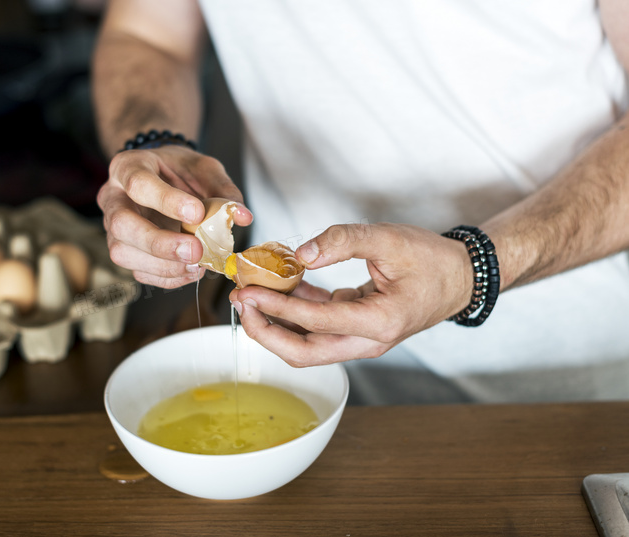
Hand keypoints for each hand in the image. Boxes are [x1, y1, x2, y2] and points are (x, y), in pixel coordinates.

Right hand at [97, 145, 252, 287]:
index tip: (197, 214)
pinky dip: (168, 277)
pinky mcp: (125, 251)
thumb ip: (222, 189)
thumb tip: (242, 217)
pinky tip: (191, 271)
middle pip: (121, 224)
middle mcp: (113, 198)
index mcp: (128, 167)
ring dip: (163, 265)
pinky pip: (139, 272)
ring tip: (197, 264)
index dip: (167, 201)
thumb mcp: (204, 169)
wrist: (164, 177)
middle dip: (159, 243)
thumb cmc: (179, 171)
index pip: (139, 184)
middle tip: (196, 251)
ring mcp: (114, 228)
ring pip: (123, 253)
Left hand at [228, 223, 473, 365]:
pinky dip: (294, 311)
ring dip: (276, 324)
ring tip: (250, 295)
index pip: (316, 322)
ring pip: (307, 346)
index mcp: (380, 323)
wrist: (460, 278)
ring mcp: (361, 340)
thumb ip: (344, 241)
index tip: (249, 292)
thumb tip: (301, 254)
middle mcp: (368, 341)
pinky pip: (316, 328)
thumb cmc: (432, 260)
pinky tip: (279, 286)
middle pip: (304, 353)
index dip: (278, 308)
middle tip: (241, 303)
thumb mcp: (390, 239)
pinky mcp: (355, 330)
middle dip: (266, 332)